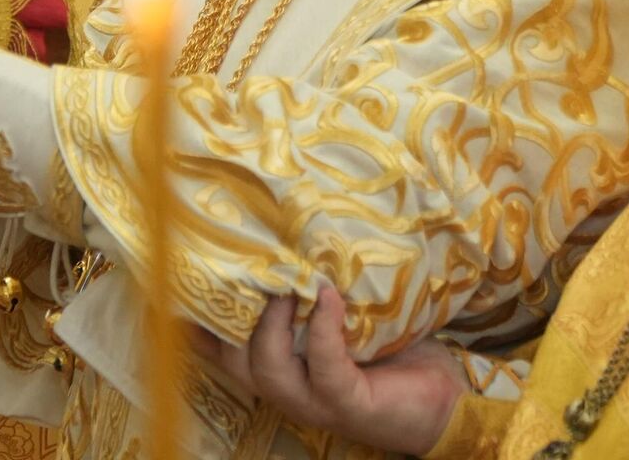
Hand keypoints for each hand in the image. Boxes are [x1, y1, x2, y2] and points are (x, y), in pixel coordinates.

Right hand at [190, 288, 466, 454]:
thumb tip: (304, 224)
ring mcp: (314, 400)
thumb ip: (320, 285)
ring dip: (273, 323)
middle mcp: (288, 388)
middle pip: (235, 359)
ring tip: (289, 286)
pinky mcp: (346, 403)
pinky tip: (331, 298)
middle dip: (229, 315)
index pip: (225, 348)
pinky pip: (323, 366)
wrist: (445, 402)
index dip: (199, 320)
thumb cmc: (394, 352)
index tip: (184, 279)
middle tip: (247, 266)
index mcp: (282, 367)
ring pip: (268, 369)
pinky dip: (323, 328)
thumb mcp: (350, 315)